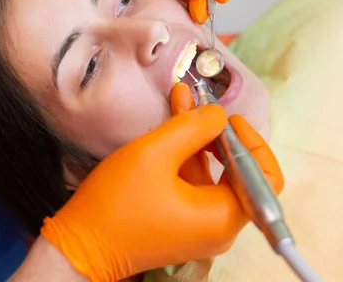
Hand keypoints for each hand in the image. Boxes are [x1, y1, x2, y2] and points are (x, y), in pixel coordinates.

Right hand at [41, 102, 246, 280]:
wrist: (78, 247)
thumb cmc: (116, 205)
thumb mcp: (155, 154)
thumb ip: (193, 126)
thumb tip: (218, 115)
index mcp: (224, 216)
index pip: (265, 178)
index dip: (253, 142)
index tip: (228, 119)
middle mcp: (219, 225)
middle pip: (237, 171)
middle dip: (219, 132)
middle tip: (201, 105)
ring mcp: (199, 223)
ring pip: (211, 171)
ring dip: (198, 135)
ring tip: (183, 97)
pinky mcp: (180, 218)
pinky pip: (192, 180)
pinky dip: (184, 152)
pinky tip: (174, 118)